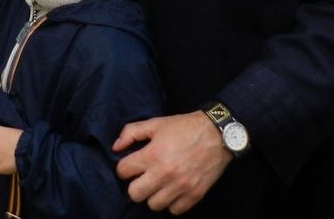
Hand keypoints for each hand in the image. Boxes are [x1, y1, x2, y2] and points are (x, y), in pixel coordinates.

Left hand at [113, 111, 230, 214]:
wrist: (217, 134)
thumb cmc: (184, 127)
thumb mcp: (155, 123)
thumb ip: (131, 133)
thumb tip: (116, 148)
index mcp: (152, 155)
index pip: (123, 171)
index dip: (124, 167)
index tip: (131, 164)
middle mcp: (164, 174)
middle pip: (134, 194)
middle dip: (135, 185)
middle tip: (143, 177)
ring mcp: (180, 187)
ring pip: (153, 205)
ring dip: (154, 195)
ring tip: (159, 183)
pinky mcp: (194, 195)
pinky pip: (174, 210)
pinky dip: (172, 202)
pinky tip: (174, 189)